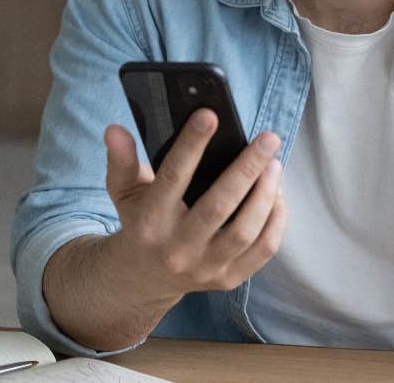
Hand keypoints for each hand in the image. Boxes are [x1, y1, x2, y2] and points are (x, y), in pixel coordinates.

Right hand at [103, 109, 286, 304]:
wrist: (143, 278)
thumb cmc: (141, 221)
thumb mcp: (124, 192)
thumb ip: (121, 161)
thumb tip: (114, 130)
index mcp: (149, 223)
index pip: (173, 177)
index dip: (191, 144)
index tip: (210, 115)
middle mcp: (177, 249)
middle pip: (219, 206)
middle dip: (248, 168)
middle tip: (269, 139)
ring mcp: (205, 268)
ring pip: (245, 231)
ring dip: (266, 194)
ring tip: (275, 163)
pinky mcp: (228, 279)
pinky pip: (263, 250)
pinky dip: (276, 220)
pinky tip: (278, 194)